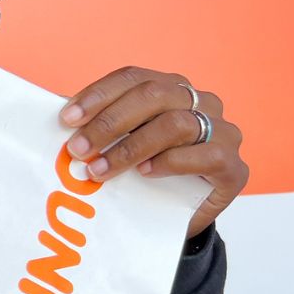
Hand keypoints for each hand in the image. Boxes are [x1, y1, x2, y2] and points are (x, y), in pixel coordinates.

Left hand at [58, 66, 247, 238]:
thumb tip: (58, 118)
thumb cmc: (145, 170)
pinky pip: (205, 154)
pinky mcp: (234, 166)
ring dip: (130, 147)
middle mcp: (201, 101)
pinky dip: (170, 162)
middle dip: (109, 122)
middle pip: (152, 95)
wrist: (177, 215)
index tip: (67, 119)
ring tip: (100, 170)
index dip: (97, 95)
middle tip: (78, 149)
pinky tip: (145, 173)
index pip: (131, 78)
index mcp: (170, 87)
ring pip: (176, 124)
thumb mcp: (120, 144)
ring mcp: (223, 130)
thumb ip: (98, 127)